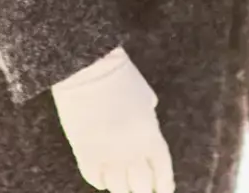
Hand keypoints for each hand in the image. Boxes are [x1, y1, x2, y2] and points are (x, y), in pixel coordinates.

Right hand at [50, 48, 174, 192]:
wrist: (89, 69)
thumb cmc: (121, 77)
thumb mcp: (146, 98)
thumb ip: (149, 121)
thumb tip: (147, 136)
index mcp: (150, 135)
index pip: (163, 172)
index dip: (164, 185)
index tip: (163, 192)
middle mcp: (131, 150)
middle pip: (141, 186)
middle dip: (143, 189)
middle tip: (142, 188)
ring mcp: (106, 155)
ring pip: (117, 188)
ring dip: (121, 187)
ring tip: (123, 183)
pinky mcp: (84, 154)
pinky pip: (95, 179)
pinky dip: (101, 180)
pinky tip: (104, 176)